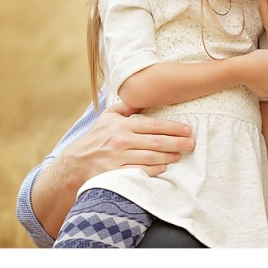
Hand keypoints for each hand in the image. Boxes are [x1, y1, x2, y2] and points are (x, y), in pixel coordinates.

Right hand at [32, 101, 195, 239]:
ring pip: (150, 157)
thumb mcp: (108, 117)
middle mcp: (121, 141)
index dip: (173, 128)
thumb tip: (143, 94)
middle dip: (177, 142)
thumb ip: (126, 106)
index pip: (154, 125)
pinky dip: (154, 169)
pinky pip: (139, 171)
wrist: (76, 163)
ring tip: (180, 154)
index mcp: (122, 126)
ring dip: (169, 156)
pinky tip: (164, 166)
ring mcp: (118, 158)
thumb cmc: (97, 137)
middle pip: (156, 142)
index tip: (188, 130)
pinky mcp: (115, 173)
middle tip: (191, 144)